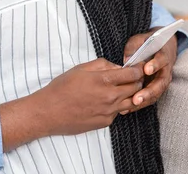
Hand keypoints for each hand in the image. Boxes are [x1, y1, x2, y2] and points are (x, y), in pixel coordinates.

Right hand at [0, 58, 144, 150]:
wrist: (49, 112)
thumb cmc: (61, 88)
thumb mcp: (80, 69)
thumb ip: (102, 65)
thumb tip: (117, 67)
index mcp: (104, 80)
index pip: (132, 74)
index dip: (138, 69)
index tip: (138, 67)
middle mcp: (110, 97)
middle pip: (136, 88)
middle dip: (137, 81)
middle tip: (132, 77)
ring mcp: (109, 111)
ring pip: (132, 102)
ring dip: (131, 95)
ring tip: (122, 90)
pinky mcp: (105, 122)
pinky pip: (118, 112)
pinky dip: (117, 106)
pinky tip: (106, 102)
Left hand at [121, 28, 177, 113]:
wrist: (163, 48)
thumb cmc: (149, 43)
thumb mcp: (141, 39)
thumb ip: (134, 47)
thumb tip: (126, 60)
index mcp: (163, 55)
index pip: (161, 60)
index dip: (155, 65)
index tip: (146, 69)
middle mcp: (166, 71)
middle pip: (160, 83)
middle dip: (149, 92)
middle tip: (137, 98)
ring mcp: (162, 81)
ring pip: (156, 93)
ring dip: (145, 101)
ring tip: (132, 105)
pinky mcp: (157, 88)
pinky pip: (151, 98)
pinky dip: (141, 104)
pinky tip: (128, 108)